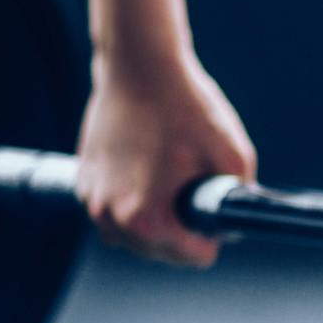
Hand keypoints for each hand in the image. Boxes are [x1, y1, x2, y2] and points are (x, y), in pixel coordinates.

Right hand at [75, 46, 255, 267]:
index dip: (212, 232)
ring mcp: (92, 202)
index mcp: (147, 219)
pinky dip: (134, 203)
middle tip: (191, 183)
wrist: (139, 65)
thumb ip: (238, 200)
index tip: (210, 200)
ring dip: (157, 221)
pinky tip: (149, 170)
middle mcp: (111, 218)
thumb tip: (228, 227)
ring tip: (170, 177)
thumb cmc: (186, 107)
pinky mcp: (84, 184)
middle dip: (183, 228)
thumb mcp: (234, 157)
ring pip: (137, 238)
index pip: (196, 257)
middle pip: (164, 253)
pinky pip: (116, 215)